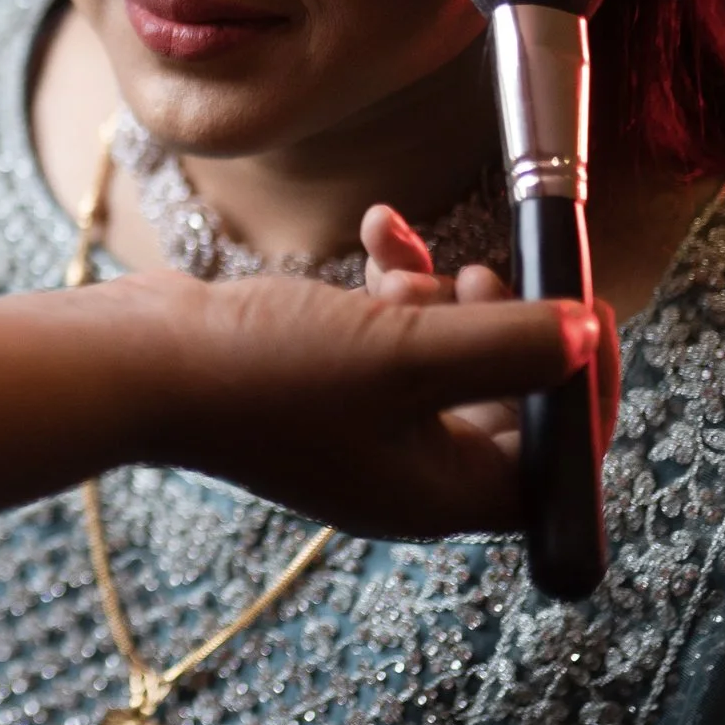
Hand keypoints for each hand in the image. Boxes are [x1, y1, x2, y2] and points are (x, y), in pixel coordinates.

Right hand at [92, 254, 609, 537]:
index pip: (552, 462)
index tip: (586, 313)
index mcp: (436, 493)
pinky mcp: (316, 384)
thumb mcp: (403, 352)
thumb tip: (590, 334)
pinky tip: (375, 231)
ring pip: (443, 359)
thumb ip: (508, 344)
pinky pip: (385, 336)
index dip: (582, 391)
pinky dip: (390, 285)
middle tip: (485, 276)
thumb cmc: (263, 372)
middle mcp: (404, 471)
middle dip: (508, 331)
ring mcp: (356, 427)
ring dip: (442, 298)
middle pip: (506, 405)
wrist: (134, 364)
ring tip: (411, 261)